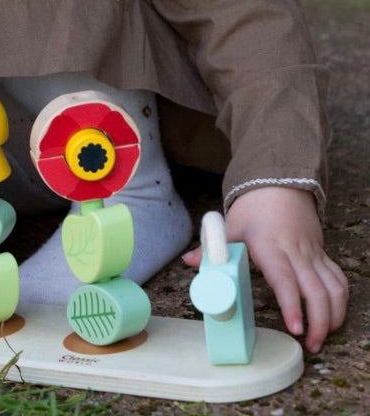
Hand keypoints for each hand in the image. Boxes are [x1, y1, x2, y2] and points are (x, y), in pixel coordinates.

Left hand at [183, 187, 347, 352]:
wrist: (278, 185)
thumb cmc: (253, 209)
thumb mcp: (230, 225)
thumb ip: (212, 247)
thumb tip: (188, 262)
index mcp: (270, 246)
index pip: (284, 279)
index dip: (290, 304)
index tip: (295, 328)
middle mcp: (296, 252)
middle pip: (316, 291)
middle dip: (318, 322)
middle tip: (310, 345)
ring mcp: (312, 254)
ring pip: (334, 288)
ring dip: (333, 316)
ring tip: (321, 338)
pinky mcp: (323, 255)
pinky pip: (339, 280)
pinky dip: (340, 301)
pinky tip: (333, 318)